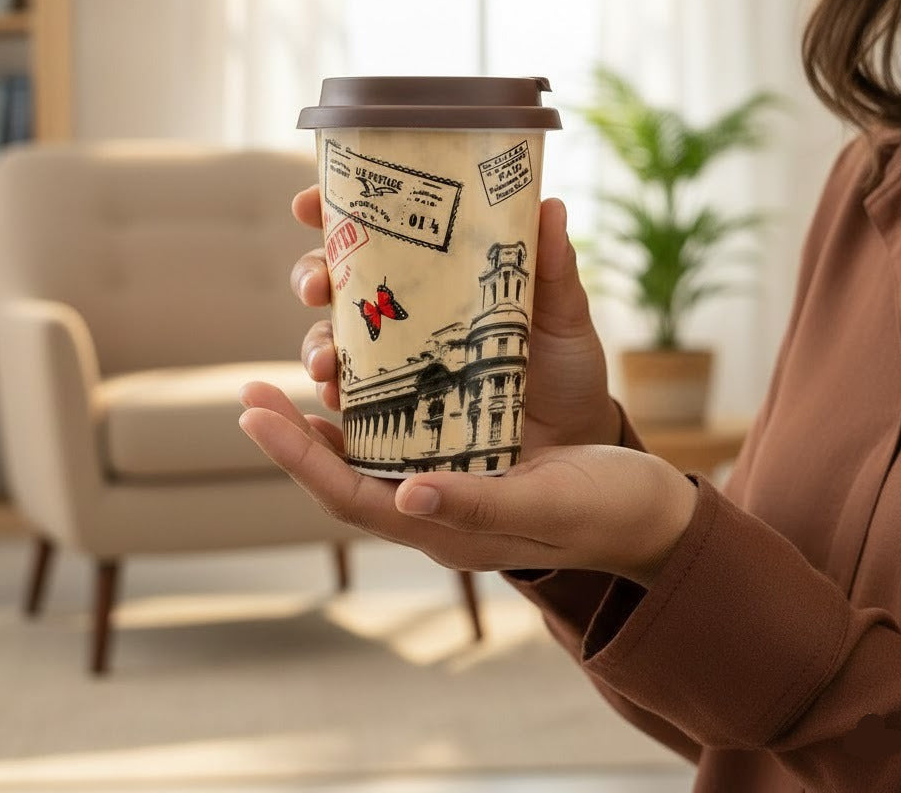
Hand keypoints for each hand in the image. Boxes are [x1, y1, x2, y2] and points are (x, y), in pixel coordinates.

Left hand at [238, 383, 697, 587]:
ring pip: (368, 457)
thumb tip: (405, 495)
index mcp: (443, 529)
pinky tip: (369, 375)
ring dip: (327, 421)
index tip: (252, 413)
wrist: (648, 517)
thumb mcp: (546, 503)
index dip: (296, 458)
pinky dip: (375, 409)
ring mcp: (447, 488)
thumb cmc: (605, 511)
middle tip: (252, 391)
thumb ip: (477, 505)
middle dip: (293, 437)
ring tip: (302, 371)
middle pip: (342, 478)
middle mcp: (432, 510)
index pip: (346, 496)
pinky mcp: (469, 463)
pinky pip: (404, 438)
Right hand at [288, 185, 621, 447]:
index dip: (332, 209)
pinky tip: (334, 404)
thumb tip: (549, 206)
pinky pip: (350, 400)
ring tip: (326, 362)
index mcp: (437, 271)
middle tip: (315, 287)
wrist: (572, 436)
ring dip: (315, 345)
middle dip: (310, 276)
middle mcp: (405, 309)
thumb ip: (552, 267)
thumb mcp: (562, 313)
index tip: (307, 205)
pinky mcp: (396, 407)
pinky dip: (333, 398)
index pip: (374, 229)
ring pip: (331, 339)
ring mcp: (395, 358)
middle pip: (335, 278)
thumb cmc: (564, 363)